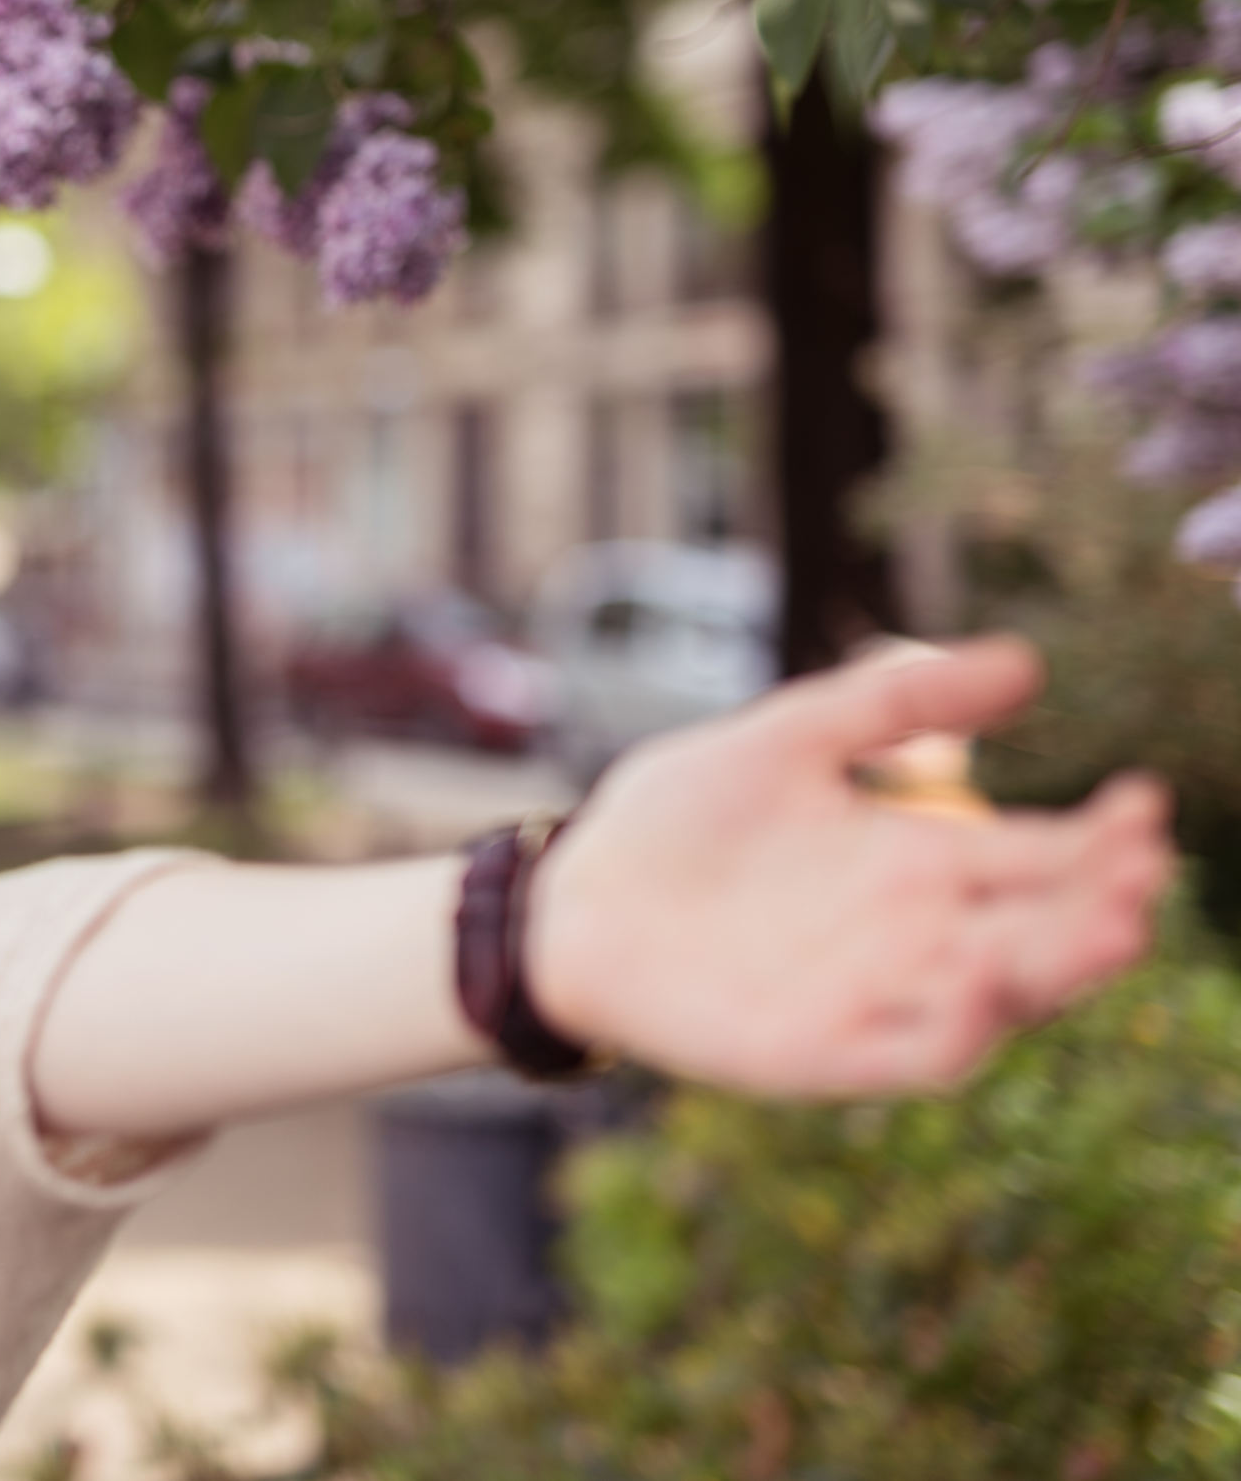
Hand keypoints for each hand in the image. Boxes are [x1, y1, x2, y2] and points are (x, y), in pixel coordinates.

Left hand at [525, 634, 1173, 1097]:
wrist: (573, 894)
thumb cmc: (680, 816)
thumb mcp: (788, 737)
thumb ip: (894, 700)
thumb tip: (1028, 662)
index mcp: (920, 860)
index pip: (1038, 856)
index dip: (1101, 838)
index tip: (1143, 801)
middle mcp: (917, 935)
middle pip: (1037, 931)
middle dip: (1098, 907)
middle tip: (1142, 870)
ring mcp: (876, 997)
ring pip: (995, 997)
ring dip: (1053, 970)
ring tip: (1105, 929)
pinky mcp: (821, 1052)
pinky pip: (908, 1054)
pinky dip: (954, 1029)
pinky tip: (981, 990)